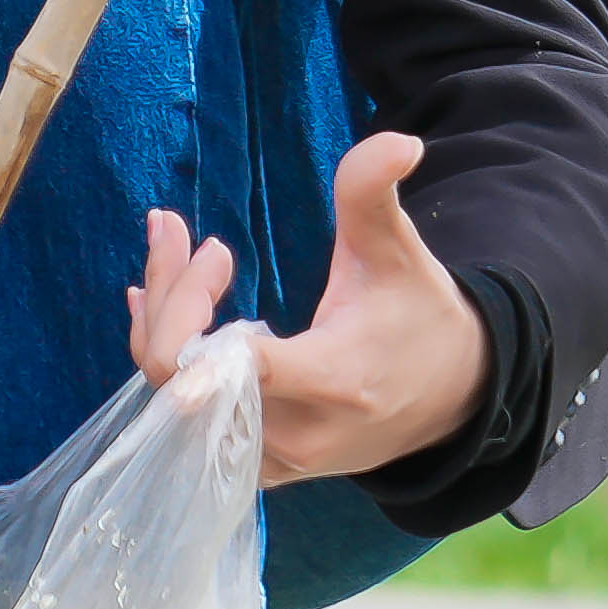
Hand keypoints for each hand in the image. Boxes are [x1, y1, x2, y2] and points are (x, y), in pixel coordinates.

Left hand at [126, 130, 489, 487]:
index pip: (234, 364)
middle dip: (173, 295)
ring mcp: (275, 458)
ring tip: (168, 252)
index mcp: (332, 381)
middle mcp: (296, 433)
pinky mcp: (262, 467)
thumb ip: (375, 196)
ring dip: (160, 325)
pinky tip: (153, 309)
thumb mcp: (399, 253)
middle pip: (183, 377)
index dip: (194, 308)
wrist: (454, 398)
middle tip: (180, 231)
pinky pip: (187, 424)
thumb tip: (398, 142)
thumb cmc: (420, 318)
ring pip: (174, 402)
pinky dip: (167, 366)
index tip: (214, 247)